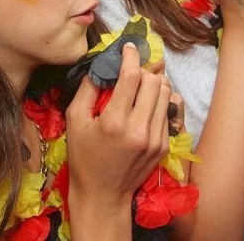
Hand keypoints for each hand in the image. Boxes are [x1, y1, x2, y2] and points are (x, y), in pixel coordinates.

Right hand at [66, 43, 170, 204]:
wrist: (103, 195)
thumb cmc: (84, 157)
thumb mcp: (75, 120)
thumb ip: (87, 88)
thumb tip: (102, 64)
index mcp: (114, 122)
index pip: (132, 76)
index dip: (131, 56)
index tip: (127, 47)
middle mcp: (139, 129)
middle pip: (154, 81)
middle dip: (143, 69)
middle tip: (131, 70)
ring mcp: (156, 138)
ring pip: (166, 93)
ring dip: (154, 82)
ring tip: (140, 84)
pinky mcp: (164, 145)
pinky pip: (169, 110)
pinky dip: (159, 100)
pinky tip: (145, 102)